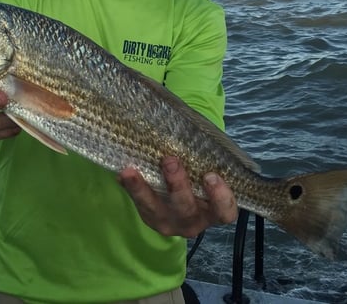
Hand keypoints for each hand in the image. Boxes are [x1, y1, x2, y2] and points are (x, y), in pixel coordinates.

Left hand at [118, 156, 237, 237]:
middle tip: (170, 160)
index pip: (225, 211)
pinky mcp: (149, 218)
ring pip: (155, 210)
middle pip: (186, 208)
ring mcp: (169, 222)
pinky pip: (138, 205)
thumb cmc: (199, 177)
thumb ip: (203, 159)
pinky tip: (121, 174)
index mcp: (213, 211)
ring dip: (143, 189)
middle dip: (177, 184)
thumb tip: (188, 125)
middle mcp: (193, 221)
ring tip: (130, 171)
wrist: (177, 198)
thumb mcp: (205, 172)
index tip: (211, 175)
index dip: (221, 197)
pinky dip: (129, 188)